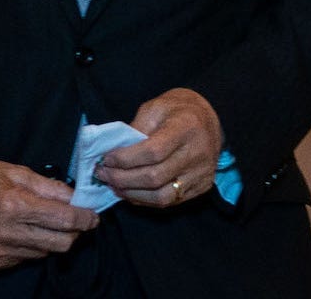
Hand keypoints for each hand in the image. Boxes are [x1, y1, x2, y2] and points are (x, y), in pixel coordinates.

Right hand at [0, 158, 98, 272]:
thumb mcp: (15, 172)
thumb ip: (49, 186)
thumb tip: (76, 197)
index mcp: (12, 205)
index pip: (64, 219)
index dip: (85, 218)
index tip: (93, 215)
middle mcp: (5, 233)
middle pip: (61, 243)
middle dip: (74, 232)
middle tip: (75, 219)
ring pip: (45, 252)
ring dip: (51, 239)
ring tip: (40, 222)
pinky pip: (25, 259)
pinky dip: (30, 246)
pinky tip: (20, 232)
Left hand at [97, 88, 223, 207]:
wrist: (208, 119)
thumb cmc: (177, 111)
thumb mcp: (155, 108)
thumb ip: (135, 129)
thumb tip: (112, 154)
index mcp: (186, 127)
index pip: (153, 152)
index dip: (125, 159)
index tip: (106, 159)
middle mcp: (198, 153)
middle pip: (155, 177)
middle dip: (122, 179)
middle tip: (103, 174)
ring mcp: (202, 173)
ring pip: (162, 196)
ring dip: (132, 194)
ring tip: (114, 186)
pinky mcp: (202, 186)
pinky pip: (170, 202)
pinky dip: (146, 200)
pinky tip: (131, 192)